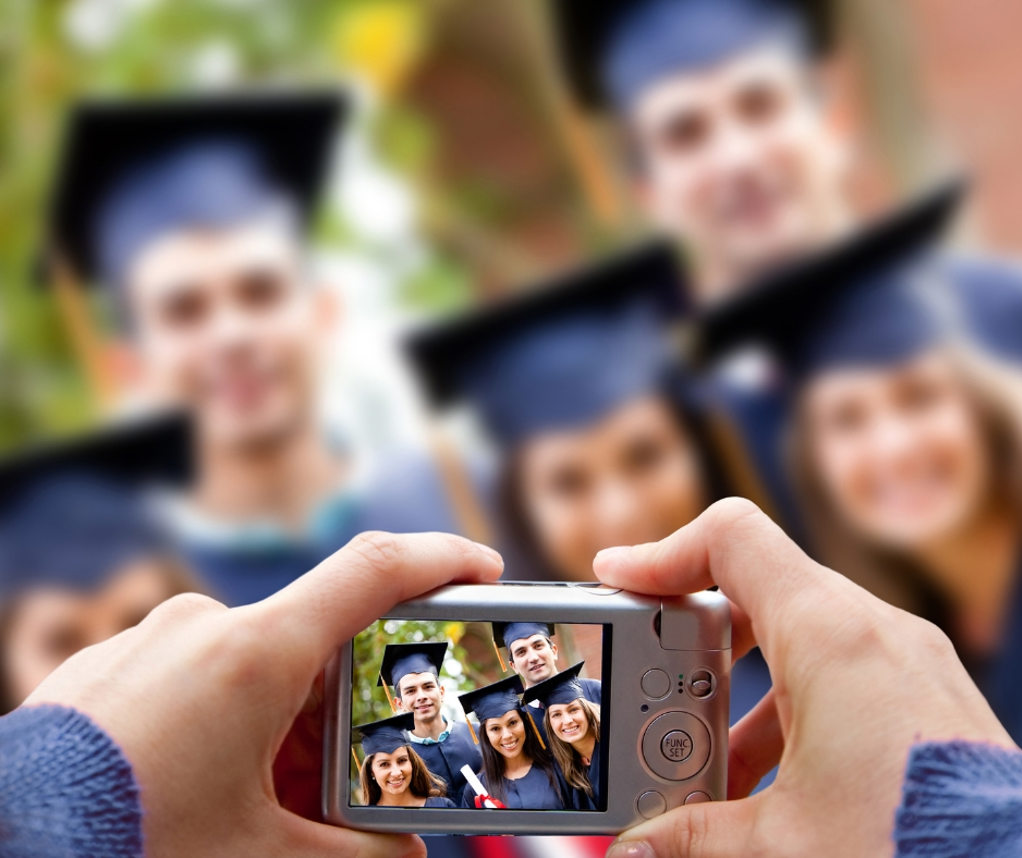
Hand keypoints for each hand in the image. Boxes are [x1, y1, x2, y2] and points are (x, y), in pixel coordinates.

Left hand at [24, 531, 502, 857]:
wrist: (0, 851)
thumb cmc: (125, 846)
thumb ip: (355, 854)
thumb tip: (404, 853)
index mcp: (254, 653)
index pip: (374, 570)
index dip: (441, 559)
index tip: (485, 567)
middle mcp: (202, 626)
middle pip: (312, 643)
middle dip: (344, 706)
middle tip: (350, 774)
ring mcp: (147, 641)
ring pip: (248, 667)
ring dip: (276, 727)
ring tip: (261, 804)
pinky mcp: (105, 668)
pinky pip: (190, 677)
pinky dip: (219, 724)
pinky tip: (200, 790)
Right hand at [594, 498, 1014, 857]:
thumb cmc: (914, 850)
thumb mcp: (783, 847)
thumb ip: (692, 837)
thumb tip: (636, 851)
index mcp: (833, 636)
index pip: (732, 539)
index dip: (661, 551)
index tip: (617, 580)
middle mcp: (877, 631)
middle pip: (757, 591)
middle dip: (693, 641)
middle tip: (651, 692)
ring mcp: (909, 663)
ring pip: (798, 641)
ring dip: (740, 692)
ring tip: (705, 767)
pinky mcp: (928, 700)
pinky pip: (841, 676)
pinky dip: (789, 713)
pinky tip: (770, 787)